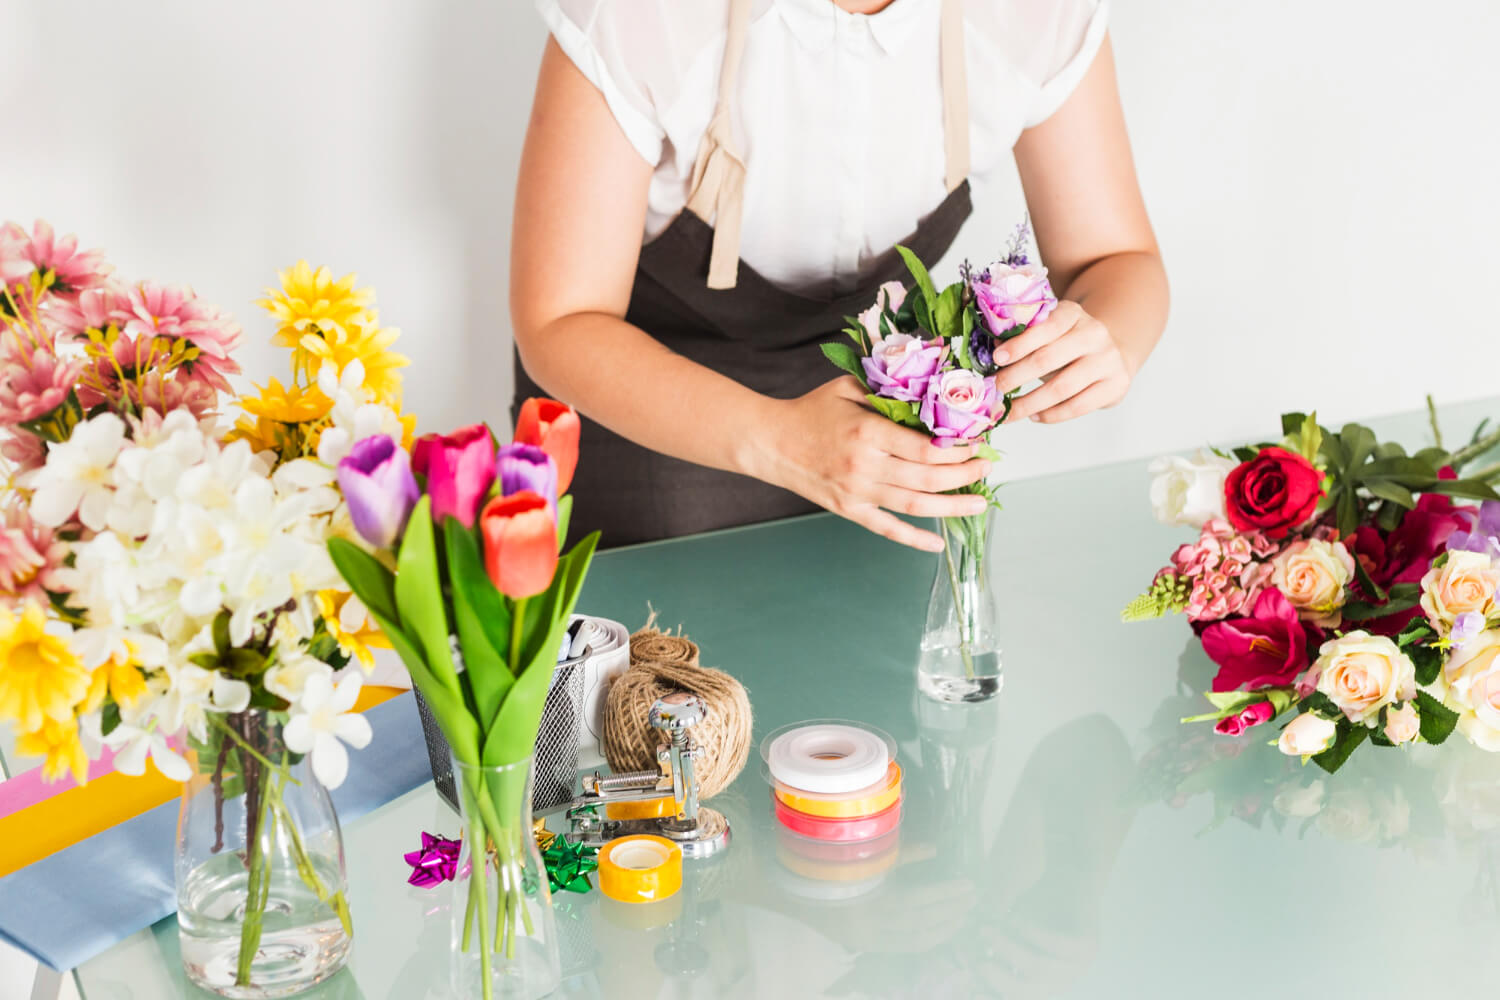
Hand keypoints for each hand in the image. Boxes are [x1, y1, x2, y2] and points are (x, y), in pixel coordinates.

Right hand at [750, 377, 990, 550]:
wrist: (771, 442)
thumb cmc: (813, 410)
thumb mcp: (849, 387)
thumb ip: (888, 391)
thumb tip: (933, 393)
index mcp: (867, 432)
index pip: (925, 447)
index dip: (958, 448)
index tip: (978, 441)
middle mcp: (865, 467)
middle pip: (928, 477)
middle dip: (965, 474)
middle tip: (987, 467)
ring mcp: (857, 493)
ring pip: (916, 505)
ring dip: (953, 505)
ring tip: (980, 501)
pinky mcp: (849, 510)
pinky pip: (887, 529)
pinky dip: (914, 540)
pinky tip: (938, 544)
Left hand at [994, 301, 1133, 423]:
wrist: (1113, 354)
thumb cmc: (1069, 345)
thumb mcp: (1049, 333)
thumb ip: (1024, 338)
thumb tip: (993, 350)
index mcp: (1073, 313)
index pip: (1046, 327)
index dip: (1019, 344)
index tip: (996, 359)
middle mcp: (1094, 334)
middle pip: (1048, 359)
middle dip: (1015, 377)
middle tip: (994, 391)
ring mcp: (1108, 360)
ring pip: (1061, 387)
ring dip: (1029, 403)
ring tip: (1008, 412)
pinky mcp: (1116, 385)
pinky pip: (1077, 406)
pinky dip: (1052, 415)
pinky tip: (1035, 416)